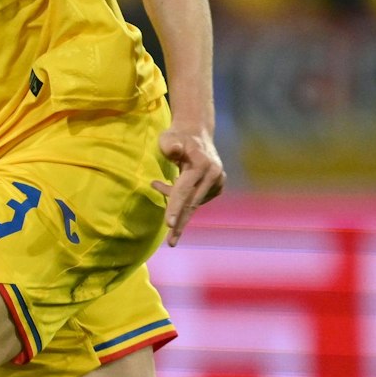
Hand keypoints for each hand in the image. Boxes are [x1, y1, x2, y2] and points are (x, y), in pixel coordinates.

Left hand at [153, 122, 224, 245]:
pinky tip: (168, 184)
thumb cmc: (178, 136)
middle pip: (192, 204)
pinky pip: (194, 200)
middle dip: (180, 223)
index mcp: (203, 165)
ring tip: (157, 185)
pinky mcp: (216, 188)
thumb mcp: (169, 136)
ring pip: (192, 203)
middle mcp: (213, 176)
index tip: (169, 224)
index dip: (175, 207)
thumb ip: (170, 144)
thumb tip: (173, 150)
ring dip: (174, 203)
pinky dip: (180, 199)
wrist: (197, 133)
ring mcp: (217, 183)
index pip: (186, 191)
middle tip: (171, 243)